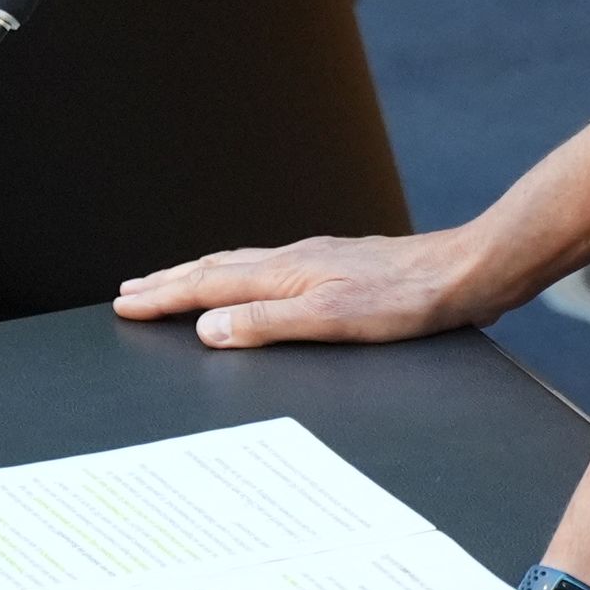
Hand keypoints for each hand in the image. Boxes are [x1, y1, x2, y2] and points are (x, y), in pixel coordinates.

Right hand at [110, 231, 492, 347]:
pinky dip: (236, 277)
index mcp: (285, 272)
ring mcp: (315, 261)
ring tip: (172, 282)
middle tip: (129, 290)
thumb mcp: (333, 320)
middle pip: (215, 269)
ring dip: (198, 275)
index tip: (125, 304)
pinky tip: (249, 285)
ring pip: (239, 265)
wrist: (464, 272)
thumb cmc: (407, 300)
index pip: (208, 285)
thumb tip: (208, 329)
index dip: (164, 297)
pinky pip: (265, 270)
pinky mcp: (337, 268)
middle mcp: (294, 260)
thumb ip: (267, 323)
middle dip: (168, 281)